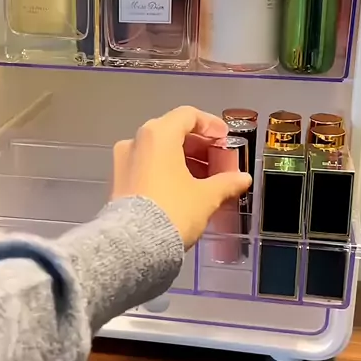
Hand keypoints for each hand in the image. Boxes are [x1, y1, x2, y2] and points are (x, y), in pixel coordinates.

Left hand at [111, 106, 251, 249]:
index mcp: (158, 134)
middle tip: (218, 161)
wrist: (134, 245)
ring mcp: (122, 160)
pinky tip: (182, 189)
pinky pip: (146, 165)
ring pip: (157, 150)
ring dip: (182, 159)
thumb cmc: (173, 210)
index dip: (210, 125)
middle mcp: (136, 140)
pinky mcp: (117, 180)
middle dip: (198, 145)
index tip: (225, 139)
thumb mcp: (206, 197)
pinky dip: (165, 170)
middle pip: (172, 131)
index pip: (188, 115)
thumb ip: (226, 183)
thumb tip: (243, 179)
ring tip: (203, 179)